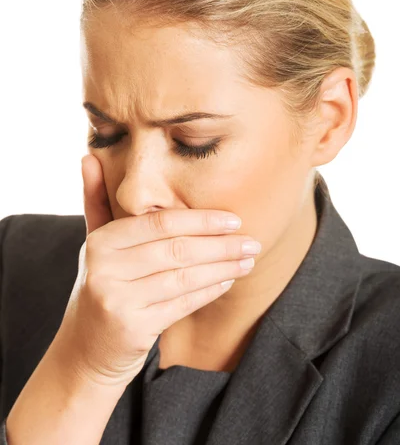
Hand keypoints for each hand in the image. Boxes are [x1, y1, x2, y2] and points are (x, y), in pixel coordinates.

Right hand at [51, 154, 259, 388]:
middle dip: (220, 245)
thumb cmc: (102, 285)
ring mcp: (116, 299)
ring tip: (248, 260)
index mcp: (100, 241)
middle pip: (175, 249)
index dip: (201, 220)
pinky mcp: (131, 327)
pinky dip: (208, 291)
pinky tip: (228, 280)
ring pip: (183, 277)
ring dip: (222, 268)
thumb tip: (89, 156)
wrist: (86, 347)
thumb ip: (97, 200)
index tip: (234, 219)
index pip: (159, 223)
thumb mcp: (95, 243)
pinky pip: (181, 304)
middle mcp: (104, 268)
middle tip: (252, 241)